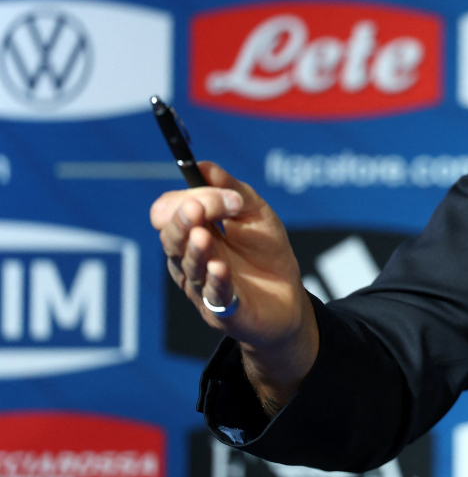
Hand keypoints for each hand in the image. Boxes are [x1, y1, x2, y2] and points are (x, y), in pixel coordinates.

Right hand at [150, 162, 318, 412]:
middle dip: (182, 222)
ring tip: (203, 235)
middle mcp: (189, 260)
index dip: (183, 201)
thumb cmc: (265, 252)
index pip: (169, 213)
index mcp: (191, 233)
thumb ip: (231, 190)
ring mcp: (203, 287)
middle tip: (196, 209)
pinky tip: (220, 267)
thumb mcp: (255, 214)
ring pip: (190, 267)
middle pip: (172, 239)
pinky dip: (217, 280)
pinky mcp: (225, 311)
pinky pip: (215, 296)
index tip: (211, 192)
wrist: (289, 298)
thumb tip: (203, 165)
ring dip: (196, 250)